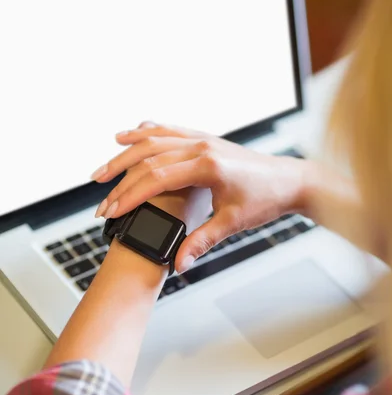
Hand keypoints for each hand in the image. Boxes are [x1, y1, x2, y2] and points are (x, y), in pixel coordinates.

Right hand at [92, 122, 307, 271]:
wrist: (290, 180)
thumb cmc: (266, 199)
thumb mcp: (234, 223)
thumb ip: (203, 241)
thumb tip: (179, 263)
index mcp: (207, 165)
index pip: (156, 178)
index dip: (130, 195)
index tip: (110, 210)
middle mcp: (202, 146)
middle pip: (148, 155)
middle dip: (120, 175)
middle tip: (98, 191)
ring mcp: (203, 139)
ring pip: (155, 138)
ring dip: (127, 151)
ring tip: (104, 165)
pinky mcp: (206, 139)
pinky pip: (171, 130)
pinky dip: (148, 132)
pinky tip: (134, 134)